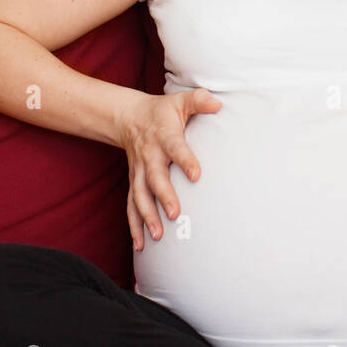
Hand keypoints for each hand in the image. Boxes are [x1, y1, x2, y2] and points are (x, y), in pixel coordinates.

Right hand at [116, 88, 221, 249]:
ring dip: (147, 217)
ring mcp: (139, 172)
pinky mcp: (135, 183)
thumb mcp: (180, 101)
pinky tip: (140, 246)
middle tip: (175, 214)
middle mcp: (149, 156)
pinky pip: (131, 206)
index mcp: (164, 136)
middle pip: (155, 178)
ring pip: (140, 196)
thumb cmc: (163, 112)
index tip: (196, 175)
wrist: (129, 118)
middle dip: (164, 197)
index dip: (185, 160)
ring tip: (157, 236)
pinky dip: (134, 226)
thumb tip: (217, 103)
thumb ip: (199, 100)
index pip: (175, 148)